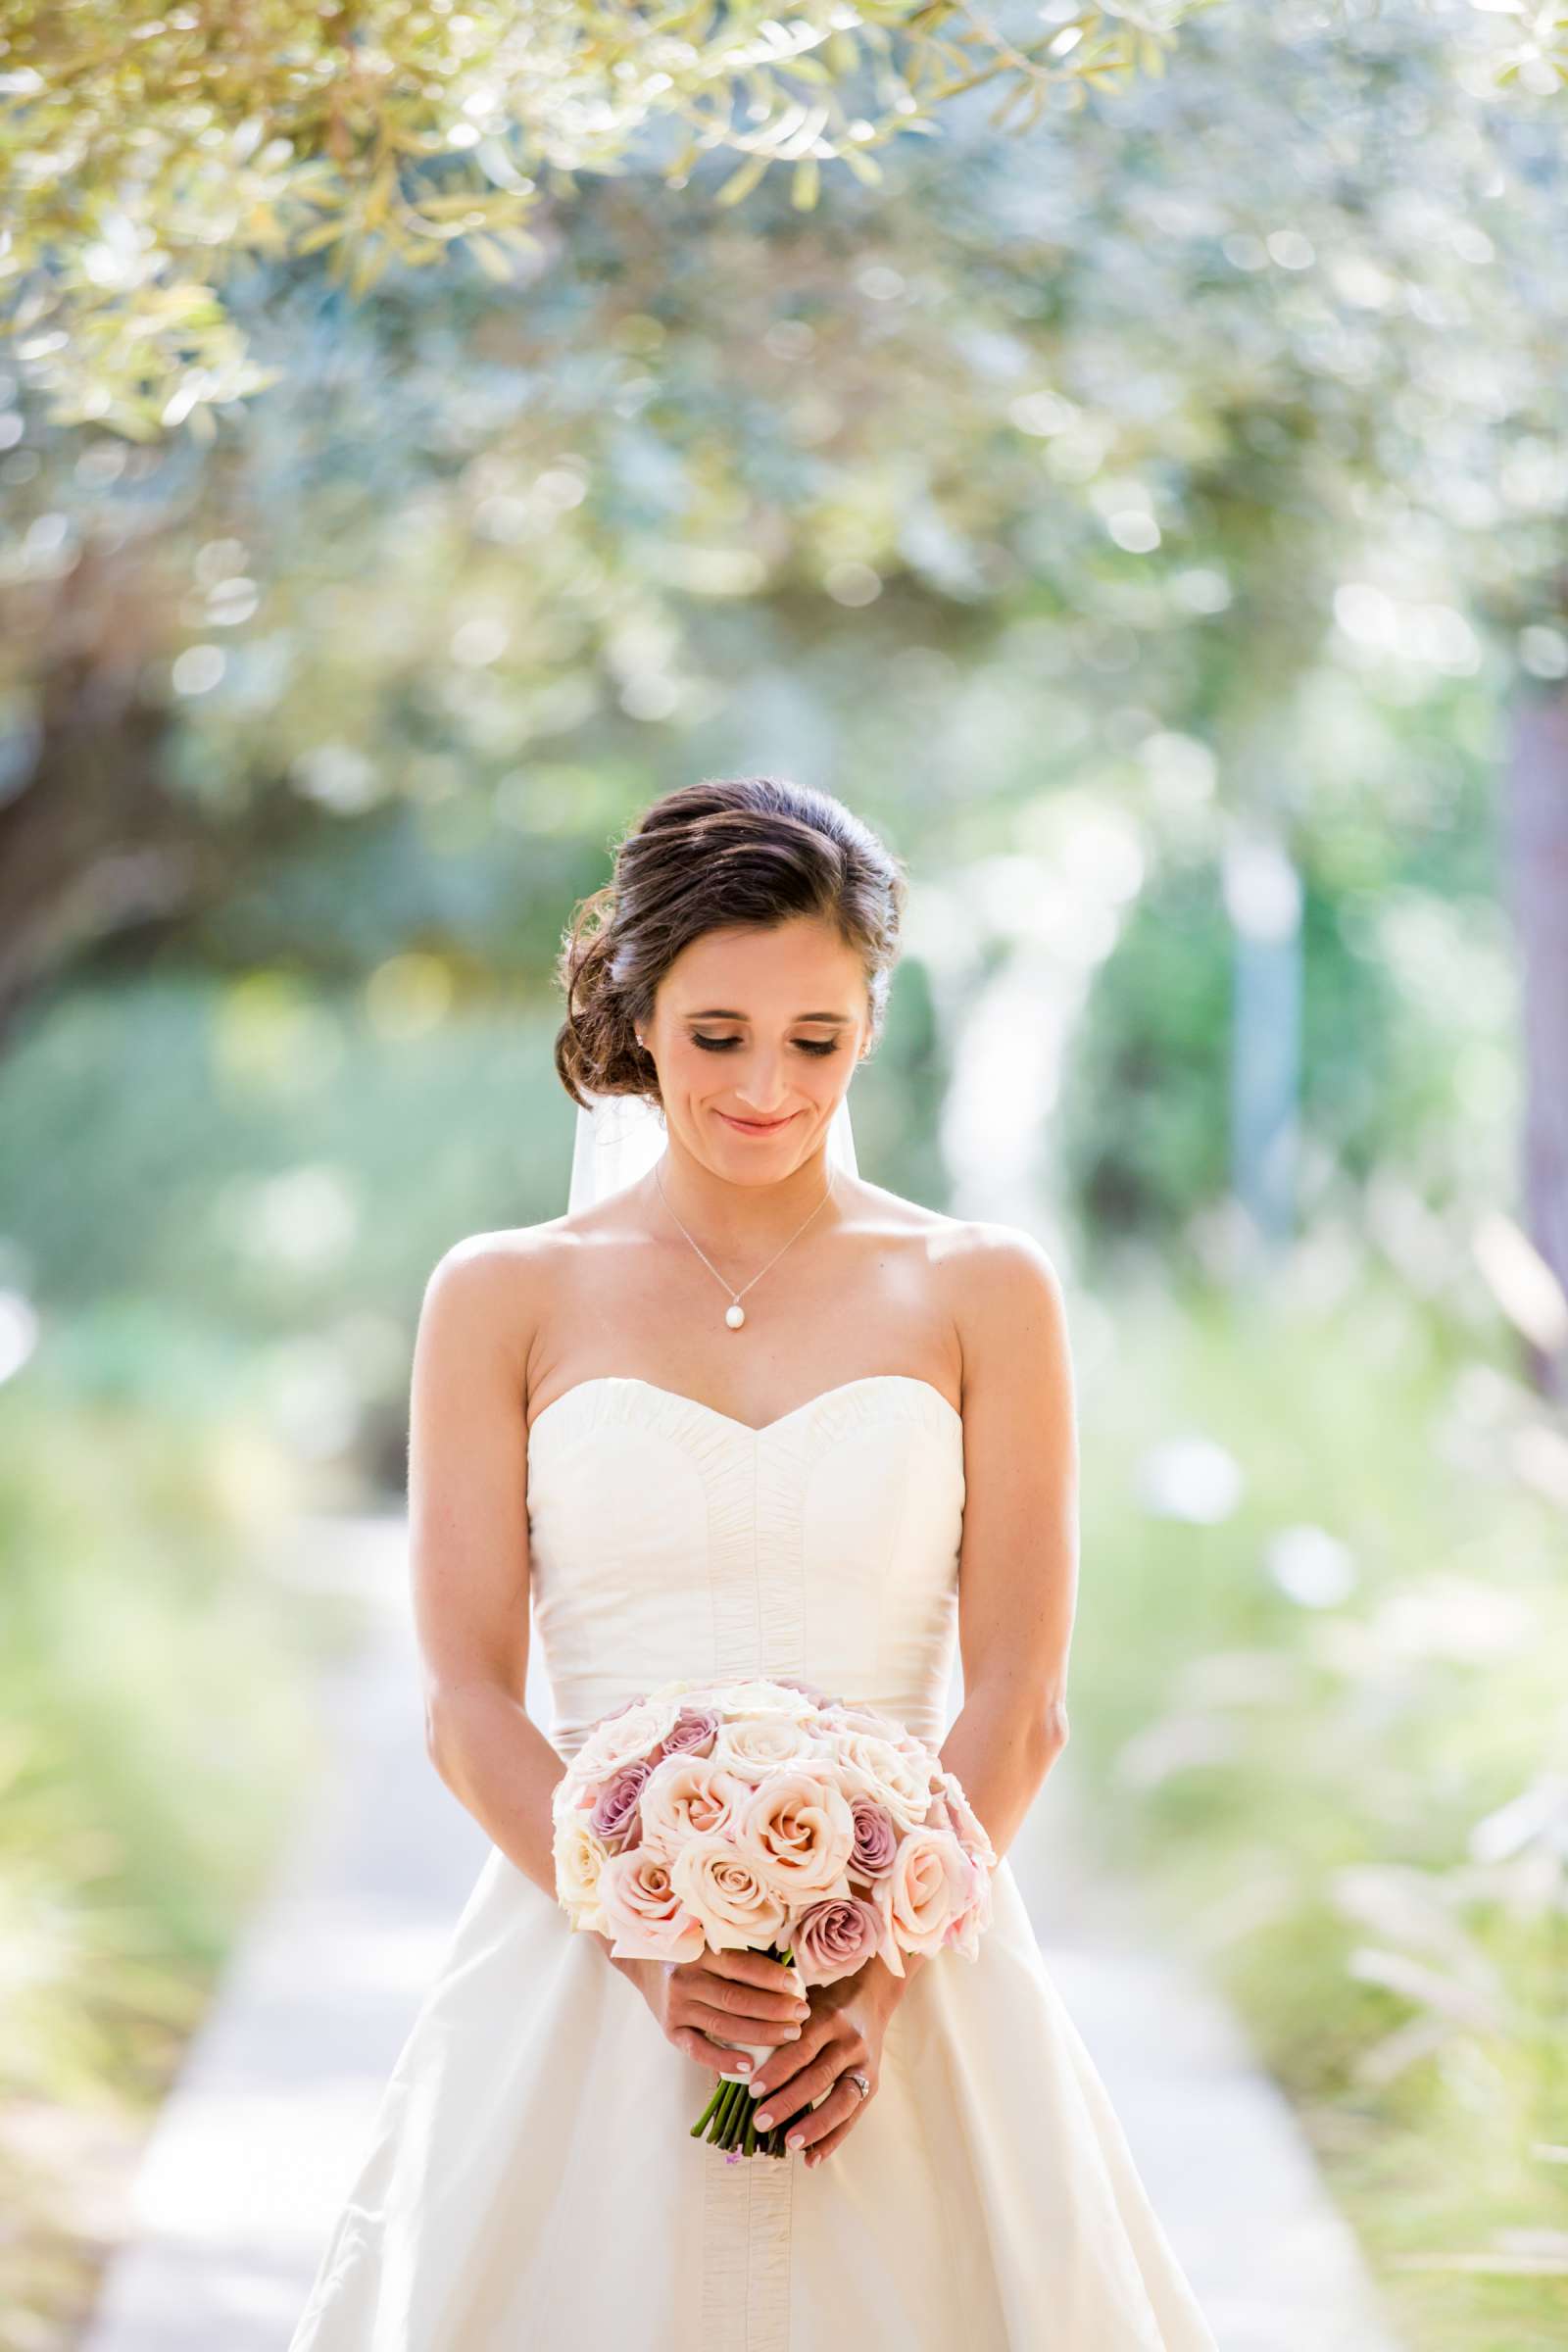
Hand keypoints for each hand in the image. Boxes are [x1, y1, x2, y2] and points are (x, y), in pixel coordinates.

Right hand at [629, 1946, 811, 2081]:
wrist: (644, 1961)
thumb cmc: (690, 1949)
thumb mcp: (709, 1941)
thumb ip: (741, 1954)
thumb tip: (788, 1974)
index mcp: (699, 1952)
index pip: (742, 1966)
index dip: (771, 1977)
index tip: (797, 1985)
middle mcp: (686, 1980)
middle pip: (737, 1999)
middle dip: (775, 2009)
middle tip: (802, 2014)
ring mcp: (677, 2008)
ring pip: (724, 2026)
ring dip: (761, 2033)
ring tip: (790, 2035)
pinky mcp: (670, 2030)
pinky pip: (699, 2050)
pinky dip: (723, 2060)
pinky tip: (748, 2065)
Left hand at [741, 1964, 892, 2168]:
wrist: (870, 1996)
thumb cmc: (823, 2001)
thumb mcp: (804, 2002)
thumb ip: (779, 2023)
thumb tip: (738, 2056)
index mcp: (829, 2016)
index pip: (801, 2047)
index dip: (778, 2069)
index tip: (753, 2089)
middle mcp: (850, 2040)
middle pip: (818, 2076)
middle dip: (789, 2102)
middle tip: (760, 2121)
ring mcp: (864, 2064)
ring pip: (841, 2099)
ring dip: (815, 2126)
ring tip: (789, 2144)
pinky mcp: (873, 2083)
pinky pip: (853, 2116)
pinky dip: (833, 2139)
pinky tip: (811, 2159)